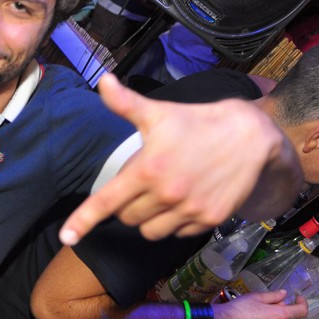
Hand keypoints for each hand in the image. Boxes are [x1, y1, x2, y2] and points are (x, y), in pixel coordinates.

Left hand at [59, 74, 301, 243]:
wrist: (251, 136)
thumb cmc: (197, 122)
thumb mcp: (159, 112)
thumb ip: (126, 104)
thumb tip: (103, 82)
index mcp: (147, 169)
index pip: (106, 201)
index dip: (83, 220)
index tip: (66, 236)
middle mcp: (166, 194)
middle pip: (127, 217)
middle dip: (128, 204)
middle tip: (144, 182)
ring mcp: (188, 210)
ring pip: (150, 231)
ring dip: (148, 218)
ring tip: (162, 193)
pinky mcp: (208, 220)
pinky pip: (177, 234)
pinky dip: (174, 223)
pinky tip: (184, 200)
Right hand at [213, 291, 307, 318]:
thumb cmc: (239, 308)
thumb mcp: (256, 296)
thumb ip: (274, 296)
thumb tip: (284, 295)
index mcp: (280, 316)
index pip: (302, 311)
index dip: (303, 303)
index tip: (297, 299)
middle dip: (287, 311)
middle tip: (274, 304)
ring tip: (262, 315)